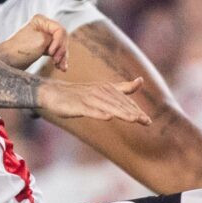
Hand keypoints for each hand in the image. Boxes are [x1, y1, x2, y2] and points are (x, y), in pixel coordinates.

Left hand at [0, 15, 69, 70]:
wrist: (7, 61)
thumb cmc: (20, 49)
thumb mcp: (41, 40)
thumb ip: (55, 38)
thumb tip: (61, 42)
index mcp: (41, 21)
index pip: (60, 30)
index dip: (59, 42)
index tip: (51, 52)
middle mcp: (43, 27)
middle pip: (62, 38)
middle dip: (62, 50)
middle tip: (57, 61)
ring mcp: (43, 38)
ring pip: (60, 46)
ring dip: (62, 57)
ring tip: (60, 67)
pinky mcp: (42, 48)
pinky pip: (56, 52)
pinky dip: (59, 59)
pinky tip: (60, 67)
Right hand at [34, 77, 150, 124]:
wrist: (53, 93)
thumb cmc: (80, 94)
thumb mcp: (103, 89)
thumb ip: (122, 87)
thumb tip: (141, 80)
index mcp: (107, 89)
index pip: (124, 101)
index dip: (136, 110)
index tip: (148, 121)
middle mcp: (99, 92)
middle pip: (119, 103)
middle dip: (133, 112)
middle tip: (146, 121)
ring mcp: (88, 98)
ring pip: (107, 106)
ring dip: (121, 112)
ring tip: (134, 119)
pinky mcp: (77, 105)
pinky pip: (89, 109)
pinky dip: (98, 113)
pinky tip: (107, 117)